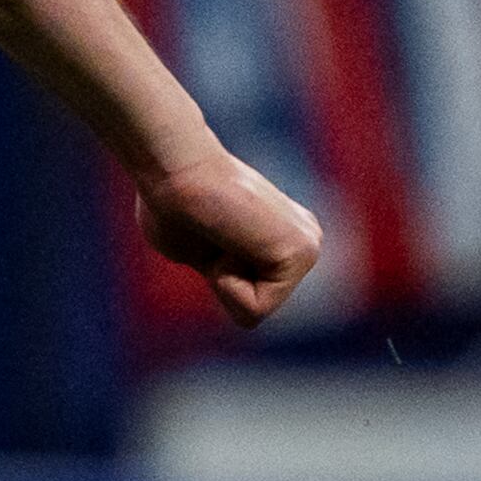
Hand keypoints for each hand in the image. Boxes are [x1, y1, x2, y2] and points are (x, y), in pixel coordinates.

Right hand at [137, 147, 321, 330]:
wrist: (174, 170)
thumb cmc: (172, 204)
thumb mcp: (197, 251)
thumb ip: (221, 266)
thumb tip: (227, 268)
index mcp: (284, 242)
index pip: (248, 300)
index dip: (214, 278)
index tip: (207, 234)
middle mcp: (306, 243)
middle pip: (254, 308)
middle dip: (221, 281)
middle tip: (212, 233)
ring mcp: (309, 246)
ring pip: (255, 311)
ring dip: (222, 279)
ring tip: (219, 234)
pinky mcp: (303, 252)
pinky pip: (256, 309)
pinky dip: (227, 282)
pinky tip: (227, 238)